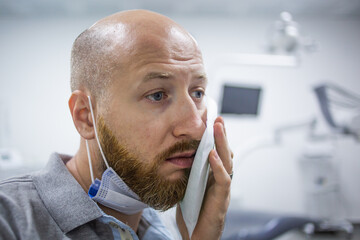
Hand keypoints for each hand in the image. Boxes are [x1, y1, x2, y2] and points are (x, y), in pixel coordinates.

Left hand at [177, 116, 232, 239]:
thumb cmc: (192, 213)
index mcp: (213, 176)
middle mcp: (221, 180)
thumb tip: (180, 154)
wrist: (195, 236)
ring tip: (217, 128)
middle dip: (222, 135)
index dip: (216, 138)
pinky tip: (213, 155)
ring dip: (222, 144)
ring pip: (228, 162)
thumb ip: (189, 172)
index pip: (218, 152)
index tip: (211, 121)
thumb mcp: (189, 186)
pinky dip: (218, 167)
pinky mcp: (221, 200)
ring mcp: (222, 190)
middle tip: (218, 119)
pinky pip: (223, 180)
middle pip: (225, 153)